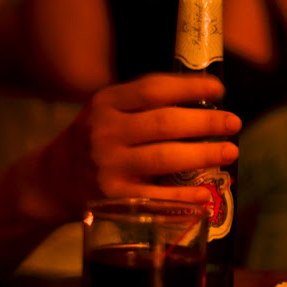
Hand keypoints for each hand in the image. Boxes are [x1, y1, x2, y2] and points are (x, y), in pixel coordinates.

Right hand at [38, 73, 240, 219]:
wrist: (52, 180)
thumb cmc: (96, 139)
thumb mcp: (109, 111)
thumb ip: (145, 104)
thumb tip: (205, 99)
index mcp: (107, 103)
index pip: (153, 89)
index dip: (190, 87)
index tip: (220, 89)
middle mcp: (105, 132)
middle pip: (165, 123)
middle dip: (206, 122)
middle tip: (234, 122)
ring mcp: (108, 166)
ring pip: (164, 158)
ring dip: (203, 154)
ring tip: (230, 151)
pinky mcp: (113, 199)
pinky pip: (157, 197)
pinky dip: (185, 196)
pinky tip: (207, 192)